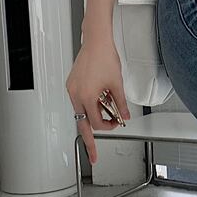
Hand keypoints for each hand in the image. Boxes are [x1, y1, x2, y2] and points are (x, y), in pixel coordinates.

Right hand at [66, 38, 129, 165]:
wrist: (97, 41)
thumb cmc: (105, 57)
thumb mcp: (117, 84)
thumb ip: (121, 104)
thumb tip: (124, 116)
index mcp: (87, 97)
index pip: (96, 123)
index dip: (108, 126)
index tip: (116, 123)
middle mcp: (76, 94)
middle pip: (82, 124)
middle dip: (89, 141)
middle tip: (93, 155)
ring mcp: (72, 89)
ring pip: (81, 112)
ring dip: (93, 116)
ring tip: (106, 112)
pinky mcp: (72, 84)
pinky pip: (79, 101)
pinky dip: (89, 105)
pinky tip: (100, 99)